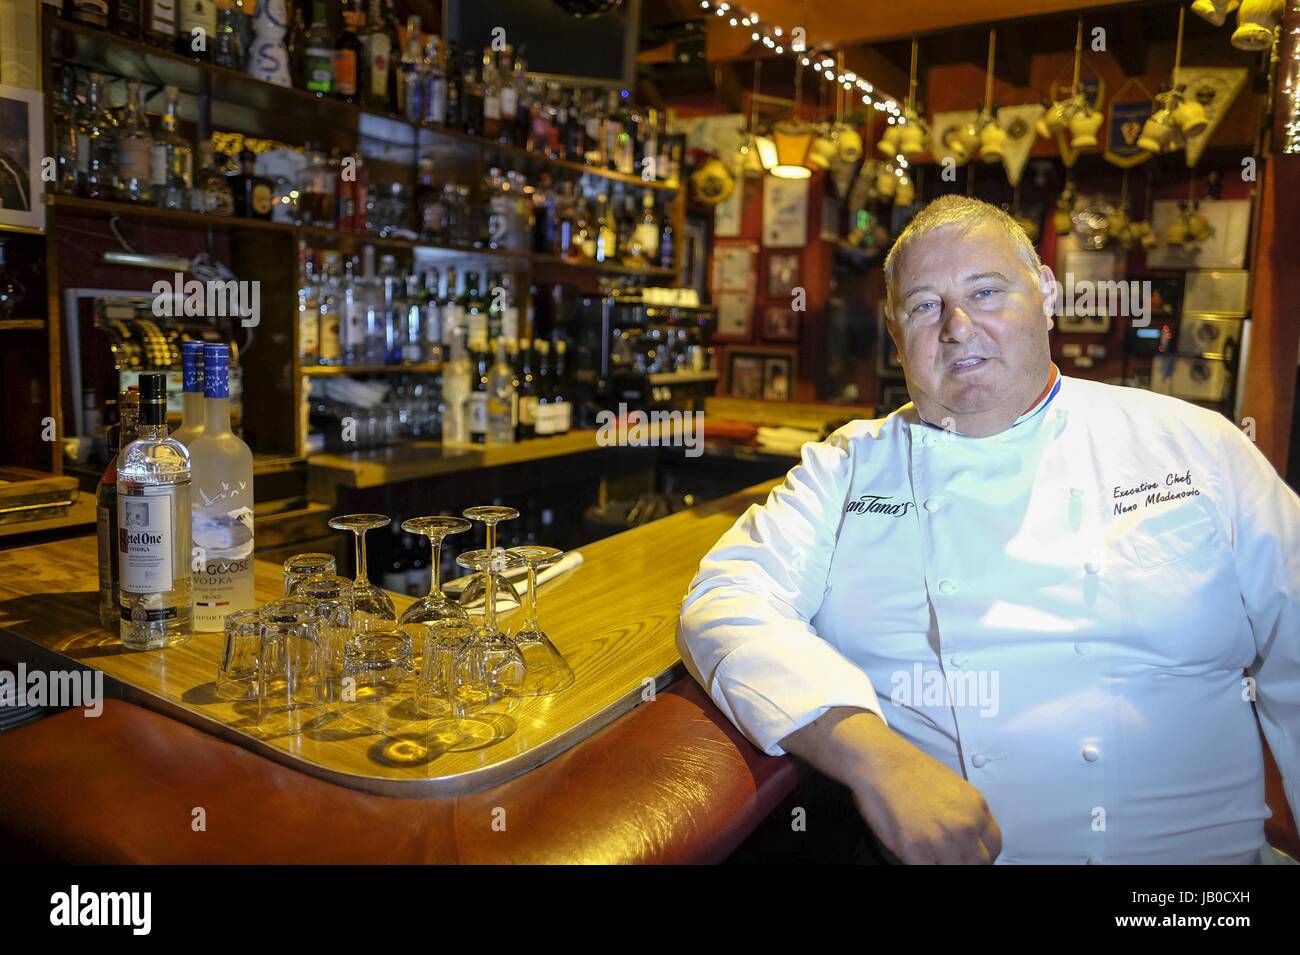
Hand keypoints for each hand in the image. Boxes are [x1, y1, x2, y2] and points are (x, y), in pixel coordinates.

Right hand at [847, 726, 1002, 864]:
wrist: (880, 761)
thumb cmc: (910, 770)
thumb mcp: (954, 787)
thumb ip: (966, 815)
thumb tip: (966, 840)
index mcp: (977, 808)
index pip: (994, 848)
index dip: (980, 855)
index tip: (967, 856)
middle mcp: (965, 827)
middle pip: (979, 864)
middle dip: (964, 863)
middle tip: (947, 858)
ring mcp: (942, 841)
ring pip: (955, 870)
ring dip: (941, 864)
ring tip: (927, 854)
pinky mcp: (917, 850)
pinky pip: (927, 870)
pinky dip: (921, 864)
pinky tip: (913, 855)